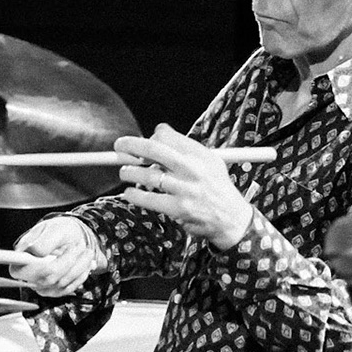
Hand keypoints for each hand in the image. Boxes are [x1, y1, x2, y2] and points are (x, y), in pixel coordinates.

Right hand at [13, 215, 103, 297]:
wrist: (69, 238)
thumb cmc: (58, 231)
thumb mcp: (53, 229)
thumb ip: (44, 241)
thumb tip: (35, 252)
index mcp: (20, 258)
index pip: (23, 269)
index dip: (41, 264)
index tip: (61, 253)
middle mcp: (27, 276)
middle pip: (48, 277)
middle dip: (69, 260)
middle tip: (81, 245)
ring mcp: (40, 286)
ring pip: (61, 283)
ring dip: (79, 266)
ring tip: (86, 251)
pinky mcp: (54, 292)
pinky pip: (69, 288)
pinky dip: (81, 274)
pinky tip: (85, 263)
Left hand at [117, 124, 255, 249]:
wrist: (231, 219)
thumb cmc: (216, 189)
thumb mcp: (210, 162)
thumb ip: (185, 148)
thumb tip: (158, 132)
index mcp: (199, 154)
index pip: (167, 136)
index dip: (151, 137)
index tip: (142, 143)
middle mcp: (192, 168)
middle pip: (154, 149)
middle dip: (131, 145)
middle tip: (119, 146)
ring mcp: (185, 189)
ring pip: (148, 174)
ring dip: (130, 172)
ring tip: (125, 172)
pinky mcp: (178, 208)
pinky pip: (148, 198)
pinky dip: (134, 195)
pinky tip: (130, 193)